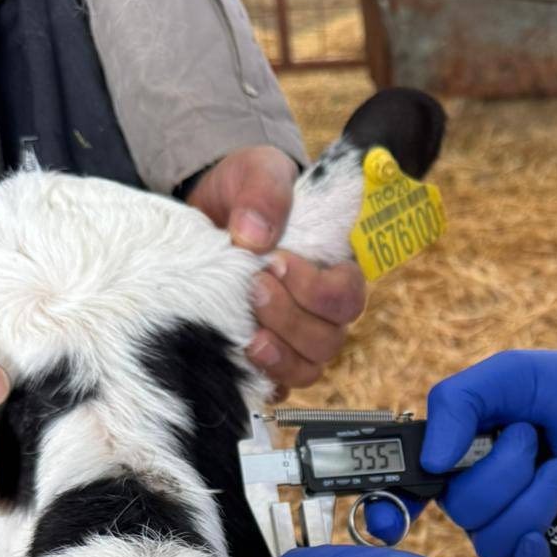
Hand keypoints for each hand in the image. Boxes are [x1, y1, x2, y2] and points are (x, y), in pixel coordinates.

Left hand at [187, 145, 365, 390]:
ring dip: (280, 356)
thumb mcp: (257, 171)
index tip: (277, 261)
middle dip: (291, 320)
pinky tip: (239, 358)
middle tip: (255, 287)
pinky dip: (262, 378)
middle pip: (329, 339)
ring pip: (308, 368)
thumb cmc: (245, 191)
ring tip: (248, 334)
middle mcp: (320, 311)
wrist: (207, 211)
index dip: (318, 290)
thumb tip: (255, 237)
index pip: (349, 295)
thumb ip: (265, 191)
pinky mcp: (263, 356)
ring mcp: (294, 338)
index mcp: (333, 268)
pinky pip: (276, 386)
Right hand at [410, 338, 556, 556]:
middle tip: (535, 440)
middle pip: (461, 512)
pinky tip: (547, 537)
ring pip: (493, 543)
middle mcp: (478, 497)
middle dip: (502, 473)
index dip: (389, 509)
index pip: (406, 491)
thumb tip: (434, 462)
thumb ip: (459, 401)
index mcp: (456, 456)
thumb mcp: (509, 374)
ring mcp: (513, 527)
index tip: (391, 518)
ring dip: (533, 502)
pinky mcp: (549, 553)